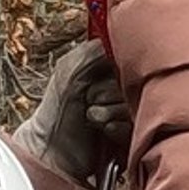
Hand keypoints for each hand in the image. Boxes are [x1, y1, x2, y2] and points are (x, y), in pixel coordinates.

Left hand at [9, 37, 130, 181]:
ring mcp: (131, 115)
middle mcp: (125, 92)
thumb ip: (98, 48)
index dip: (115, 70)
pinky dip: (117, 128)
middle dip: (107, 93)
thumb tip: (122, 38)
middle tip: (90, 101)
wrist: (51, 151)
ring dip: (111, 112)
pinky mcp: (134, 138)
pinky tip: (103, 131)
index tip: (99, 78)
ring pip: (137, 105)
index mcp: (113, 71)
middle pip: (135, 84)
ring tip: (94, 120)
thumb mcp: (72, 66)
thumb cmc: (58, 109)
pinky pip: (137, 127)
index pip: (132, 61)